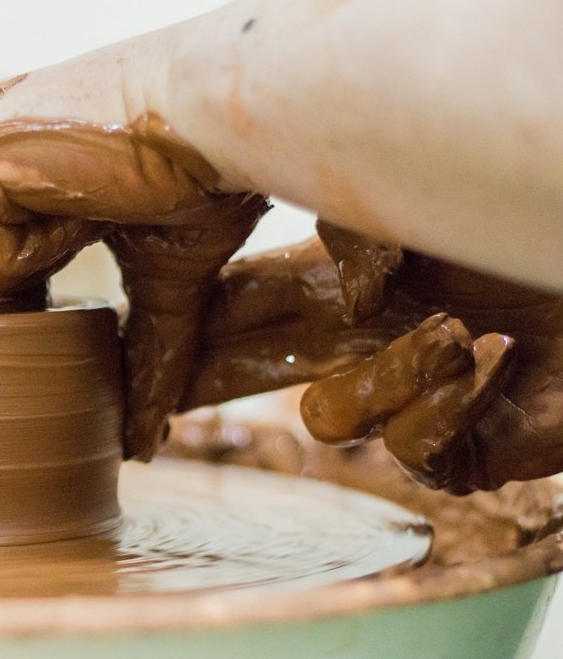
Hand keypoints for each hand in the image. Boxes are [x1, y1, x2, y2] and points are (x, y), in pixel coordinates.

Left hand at [0, 53, 267, 458]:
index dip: (42, 295)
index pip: (1, 244)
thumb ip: (138, 348)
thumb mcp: (162, 271)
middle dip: (48, 282)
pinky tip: (90, 193)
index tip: (81, 304)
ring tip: (107, 196)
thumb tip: (143, 445)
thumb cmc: (208, 173)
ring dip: (61, 256)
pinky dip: (51, 249)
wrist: (222, 111)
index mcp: (15, 144)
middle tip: (106, 239)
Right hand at [187, 225, 562, 492]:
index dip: (186, 321)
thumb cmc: (545, 220)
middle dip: (208, 379)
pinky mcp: (467, 453)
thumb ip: (356, 236)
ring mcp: (415, 398)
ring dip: (389, 375)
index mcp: (354, 274)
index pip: (242, 301)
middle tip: (157, 401)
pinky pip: (411, 452)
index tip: (136, 339)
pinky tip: (501, 358)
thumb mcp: (425, 205)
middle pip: (254, 367)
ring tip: (457, 334)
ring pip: (326, 418)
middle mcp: (371, 337)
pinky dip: (453, 404)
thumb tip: (345, 302)